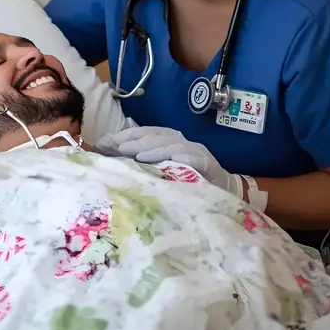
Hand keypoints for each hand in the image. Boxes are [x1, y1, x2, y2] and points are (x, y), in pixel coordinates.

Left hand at [97, 126, 242, 196]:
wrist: (227, 196)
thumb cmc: (191, 186)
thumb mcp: (164, 175)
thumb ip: (143, 166)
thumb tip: (111, 162)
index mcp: (170, 143)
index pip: (144, 134)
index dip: (124, 136)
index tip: (102, 143)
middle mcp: (182, 144)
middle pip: (154, 136)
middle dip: (131, 140)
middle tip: (111, 146)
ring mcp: (196, 152)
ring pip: (170, 143)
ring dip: (149, 147)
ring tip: (130, 152)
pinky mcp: (208, 165)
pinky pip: (190, 157)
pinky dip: (175, 156)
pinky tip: (159, 160)